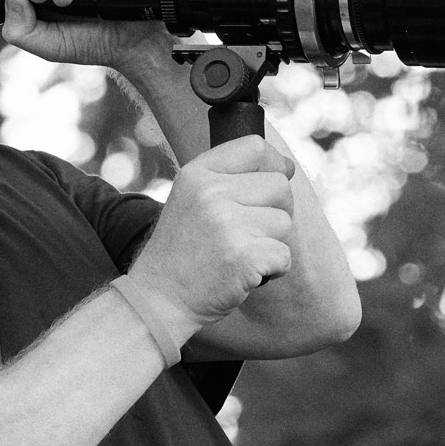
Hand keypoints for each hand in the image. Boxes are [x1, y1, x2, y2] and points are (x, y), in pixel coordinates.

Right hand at [124, 136, 296, 336]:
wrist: (157, 299)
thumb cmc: (181, 252)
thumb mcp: (191, 200)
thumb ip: (228, 179)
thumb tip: (287, 167)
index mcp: (196, 174)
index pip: (254, 146)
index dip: (274, 164)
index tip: (273, 182)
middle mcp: (211, 193)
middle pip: (280, 186)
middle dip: (275, 212)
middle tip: (246, 234)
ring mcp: (227, 224)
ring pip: (284, 222)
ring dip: (270, 244)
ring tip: (237, 255)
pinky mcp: (244, 256)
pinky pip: (284, 256)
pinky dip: (272, 271)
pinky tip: (243, 275)